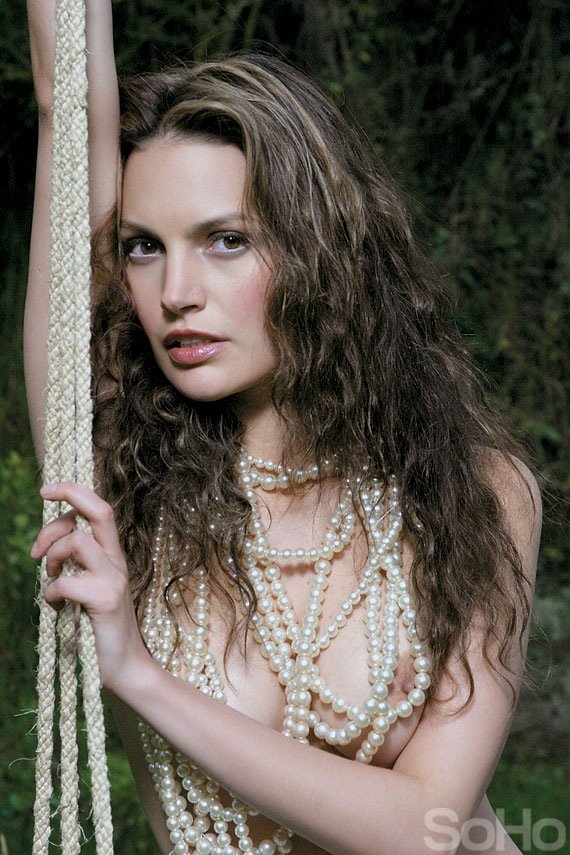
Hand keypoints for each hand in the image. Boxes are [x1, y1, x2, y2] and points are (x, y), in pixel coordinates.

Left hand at [31, 482, 148, 691]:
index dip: (73, 491)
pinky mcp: (104, 600)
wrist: (126, 667)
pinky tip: (57, 607)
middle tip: (41, 530)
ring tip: (50, 577)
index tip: (46, 490)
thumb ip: (77, 564)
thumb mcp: (90, 587)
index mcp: (113, 555)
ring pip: (77, 541)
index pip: (100, 508)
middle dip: (66, 501)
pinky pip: (66, 582)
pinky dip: (52, 593)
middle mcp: (117, 561)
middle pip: (99, 511)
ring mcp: (113, 579)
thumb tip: (49, 544)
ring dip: (52, 557)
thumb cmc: (101, 628)